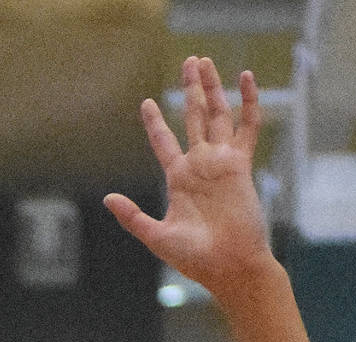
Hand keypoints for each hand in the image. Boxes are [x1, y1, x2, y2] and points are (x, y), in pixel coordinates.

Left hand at [106, 60, 270, 298]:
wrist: (229, 266)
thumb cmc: (194, 259)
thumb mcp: (156, 236)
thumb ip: (132, 217)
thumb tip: (107, 198)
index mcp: (178, 180)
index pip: (164, 142)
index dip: (155, 123)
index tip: (146, 103)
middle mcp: (200, 166)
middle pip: (193, 117)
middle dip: (190, 89)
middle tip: (188, 62)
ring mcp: (221, 162)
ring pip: (218, 114)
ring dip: (212, 87)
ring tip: (205, 61)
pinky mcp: (240, 164)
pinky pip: (247, 126)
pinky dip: (248, 101)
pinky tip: (245, 77)